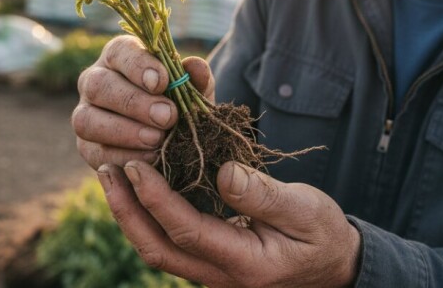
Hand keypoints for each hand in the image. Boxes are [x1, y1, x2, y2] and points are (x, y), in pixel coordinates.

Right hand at [72, 35, 213, 169]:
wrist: (170, 136)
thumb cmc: (178, 102)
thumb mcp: (192, 90)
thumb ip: (195, 78)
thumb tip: (195, 67)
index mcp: (118, 57)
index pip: (119, 52)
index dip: (138, 66)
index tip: (161, 82)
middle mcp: (94, 81)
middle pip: (98, 85)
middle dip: (134, 102)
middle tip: (167, 116)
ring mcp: (85, 114)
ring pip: (86, 120)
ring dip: (123, 131)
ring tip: (157, 139)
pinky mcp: (86, 147)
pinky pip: (94, 152)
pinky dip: (122, 156)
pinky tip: (149, 158)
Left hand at [98, 161, 360, 287]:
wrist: (334, 267)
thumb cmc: (323, 235)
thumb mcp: (306, 211)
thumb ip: (264, 195)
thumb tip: (223, 173)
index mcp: (245, 264)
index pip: (187, 232)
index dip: (156, 199)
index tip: (135, 167)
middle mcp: (220, 277)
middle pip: (158, 249)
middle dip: (126, 210)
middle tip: (107, 169)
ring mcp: (210, 274)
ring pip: (158, 249)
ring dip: (131, 213)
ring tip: (113, 175)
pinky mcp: (207, 263)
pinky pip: (169, 242)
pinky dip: (148, 216)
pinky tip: (137, 188)